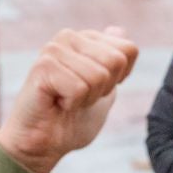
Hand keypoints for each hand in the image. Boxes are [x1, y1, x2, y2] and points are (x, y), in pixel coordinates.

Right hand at [0, 27, 138, 172]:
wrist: (43, 143)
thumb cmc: (72, 119)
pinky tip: (56, 103)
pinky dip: (74, 104)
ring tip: (66, 100)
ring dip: (88, 98)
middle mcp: (68, 37)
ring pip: (99, 76)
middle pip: (116, 61)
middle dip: (104, 88)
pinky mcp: (43, 67)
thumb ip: (113, 63)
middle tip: (80, 97)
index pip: (129, 50)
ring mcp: (53, 49)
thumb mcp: (103, 89)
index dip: (119, 78)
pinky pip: (80, 88)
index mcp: (85, 39)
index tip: (96, 89)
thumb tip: (118, 29)